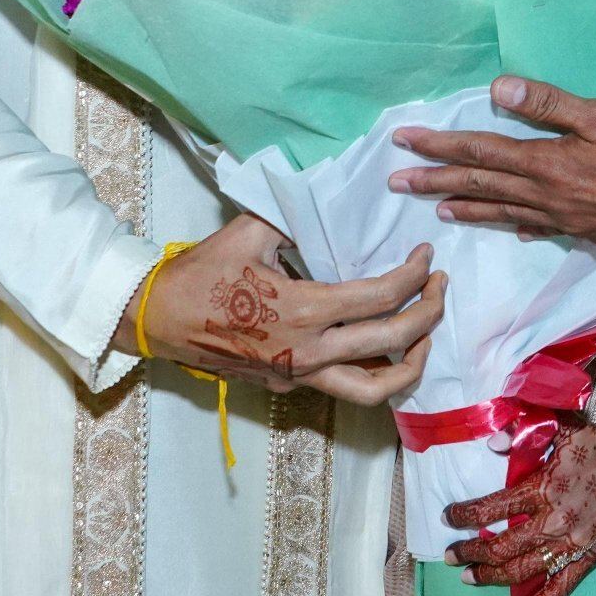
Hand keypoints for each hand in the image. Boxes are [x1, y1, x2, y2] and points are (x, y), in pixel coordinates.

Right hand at [117, 214, 444, 406]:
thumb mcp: (250, 233)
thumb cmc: (201, 273)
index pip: (381, 298)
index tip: (427, 255)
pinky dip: (377, 373)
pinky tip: (387, 348)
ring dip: (412, 362)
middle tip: (440, 286)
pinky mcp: (289, 386)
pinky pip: (346, 389)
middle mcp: (309, 351)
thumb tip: (333, 205)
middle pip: (393, 342)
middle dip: (429, 312)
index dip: (414, 275)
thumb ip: (297, 220)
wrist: (155, 320)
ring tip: (426, 331)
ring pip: (376, 389)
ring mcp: (300, 375)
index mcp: (303, 309)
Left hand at [391, 75, 595, 246]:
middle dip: (436, 178)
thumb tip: (496, 90)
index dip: (439, 144)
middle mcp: (547, 195)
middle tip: (397, 182)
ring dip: (467, 205)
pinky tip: (512, 228)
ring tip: (436, 206)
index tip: (405, 140)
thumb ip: (548, 104)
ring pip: (503, 210)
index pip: (480, 151)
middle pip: (481, 184)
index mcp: (546, 163)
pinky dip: (515, 225)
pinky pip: (537, 228)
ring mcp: (565, 217)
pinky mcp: (585, 230)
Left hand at [444, 422, 595, 595]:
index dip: (464, 515)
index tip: (449, 517)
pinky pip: (554, 593)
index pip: (491, 508)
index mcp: (542, 489)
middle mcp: (552, 522)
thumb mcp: (560, 429)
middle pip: (499, 547)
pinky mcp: (586, 560)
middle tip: (451, 556)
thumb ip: (523, 435)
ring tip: (468, 578)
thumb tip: (492, 443)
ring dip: (489, 578)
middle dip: (469, 553)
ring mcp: (569, 546)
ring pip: (520, 573)